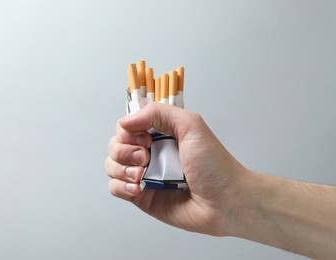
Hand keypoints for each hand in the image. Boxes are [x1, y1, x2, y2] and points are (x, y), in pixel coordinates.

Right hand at [105, 102, 247, 235]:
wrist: (224, 201)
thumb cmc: (214, 165)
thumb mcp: (190, 125)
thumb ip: (158, 113)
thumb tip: (126, 121)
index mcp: (160, 134)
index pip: (127, 126)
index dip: (129, 131)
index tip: (147, 139)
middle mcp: (149, 153)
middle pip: (115, 145)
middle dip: (124, 150)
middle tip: (146, 156)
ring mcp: (144, 175)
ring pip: (112, 165)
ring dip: (121, 168)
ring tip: (142, 175)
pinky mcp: (141, 196)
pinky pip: (115, 188)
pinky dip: (121, 186)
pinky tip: (137, 188)